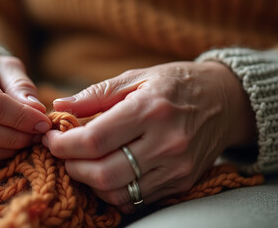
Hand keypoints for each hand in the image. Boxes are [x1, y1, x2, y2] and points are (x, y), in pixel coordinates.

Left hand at [44, 61, 255, 212]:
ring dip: (90, 183)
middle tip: (63, 154)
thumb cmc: (176, 84)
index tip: (51, 139)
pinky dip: (114, 191)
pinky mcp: (182, 182)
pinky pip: (137, 199)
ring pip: (118, 192)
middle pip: (103, 173)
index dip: (64, 144)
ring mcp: (176, 167)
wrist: (226, 102)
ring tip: (82, 164)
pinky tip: (106, 174)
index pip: (95, 139)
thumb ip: (97, 93)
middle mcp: (166, 143)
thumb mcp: (138, 77)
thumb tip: (59, 106)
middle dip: (72, 167)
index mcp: (151, 110)